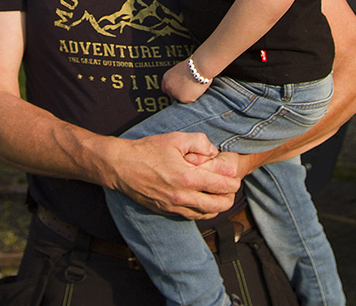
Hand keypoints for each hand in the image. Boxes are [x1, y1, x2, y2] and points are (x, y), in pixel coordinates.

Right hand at [106, 132, 239, 218]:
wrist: (121, 167)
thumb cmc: (147, 150)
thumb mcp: (175, 139)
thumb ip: (200, 142)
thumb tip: (214, 152)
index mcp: (188, 178)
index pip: (222, 185)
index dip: (233, 181)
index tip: (234, 174)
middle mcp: (183, 196)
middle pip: (219, 205)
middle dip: (230, 196)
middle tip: (231, 186)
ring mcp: (175, 206)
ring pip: (207, 214)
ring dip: (218, 206)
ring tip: (220, 194)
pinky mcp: (167, 211)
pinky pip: (192, 216)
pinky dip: (203, 211)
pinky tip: (204, 201)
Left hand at [162, 61, 207, 102]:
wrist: (200, 67)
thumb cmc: (193, 66)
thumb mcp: (180, 70)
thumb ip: (177, 78)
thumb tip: (180, 83)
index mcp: (166, 78)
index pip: (166, 88)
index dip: (173, 89)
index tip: (179, 89)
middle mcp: (168, 86)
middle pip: (172, 95)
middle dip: (179, 93)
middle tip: (188, 89)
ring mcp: (174, 93)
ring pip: (180, 98)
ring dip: (186, 95)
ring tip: (193, 87)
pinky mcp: (182, 99)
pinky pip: (188, 100)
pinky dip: (193, 97)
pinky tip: (196, 89)